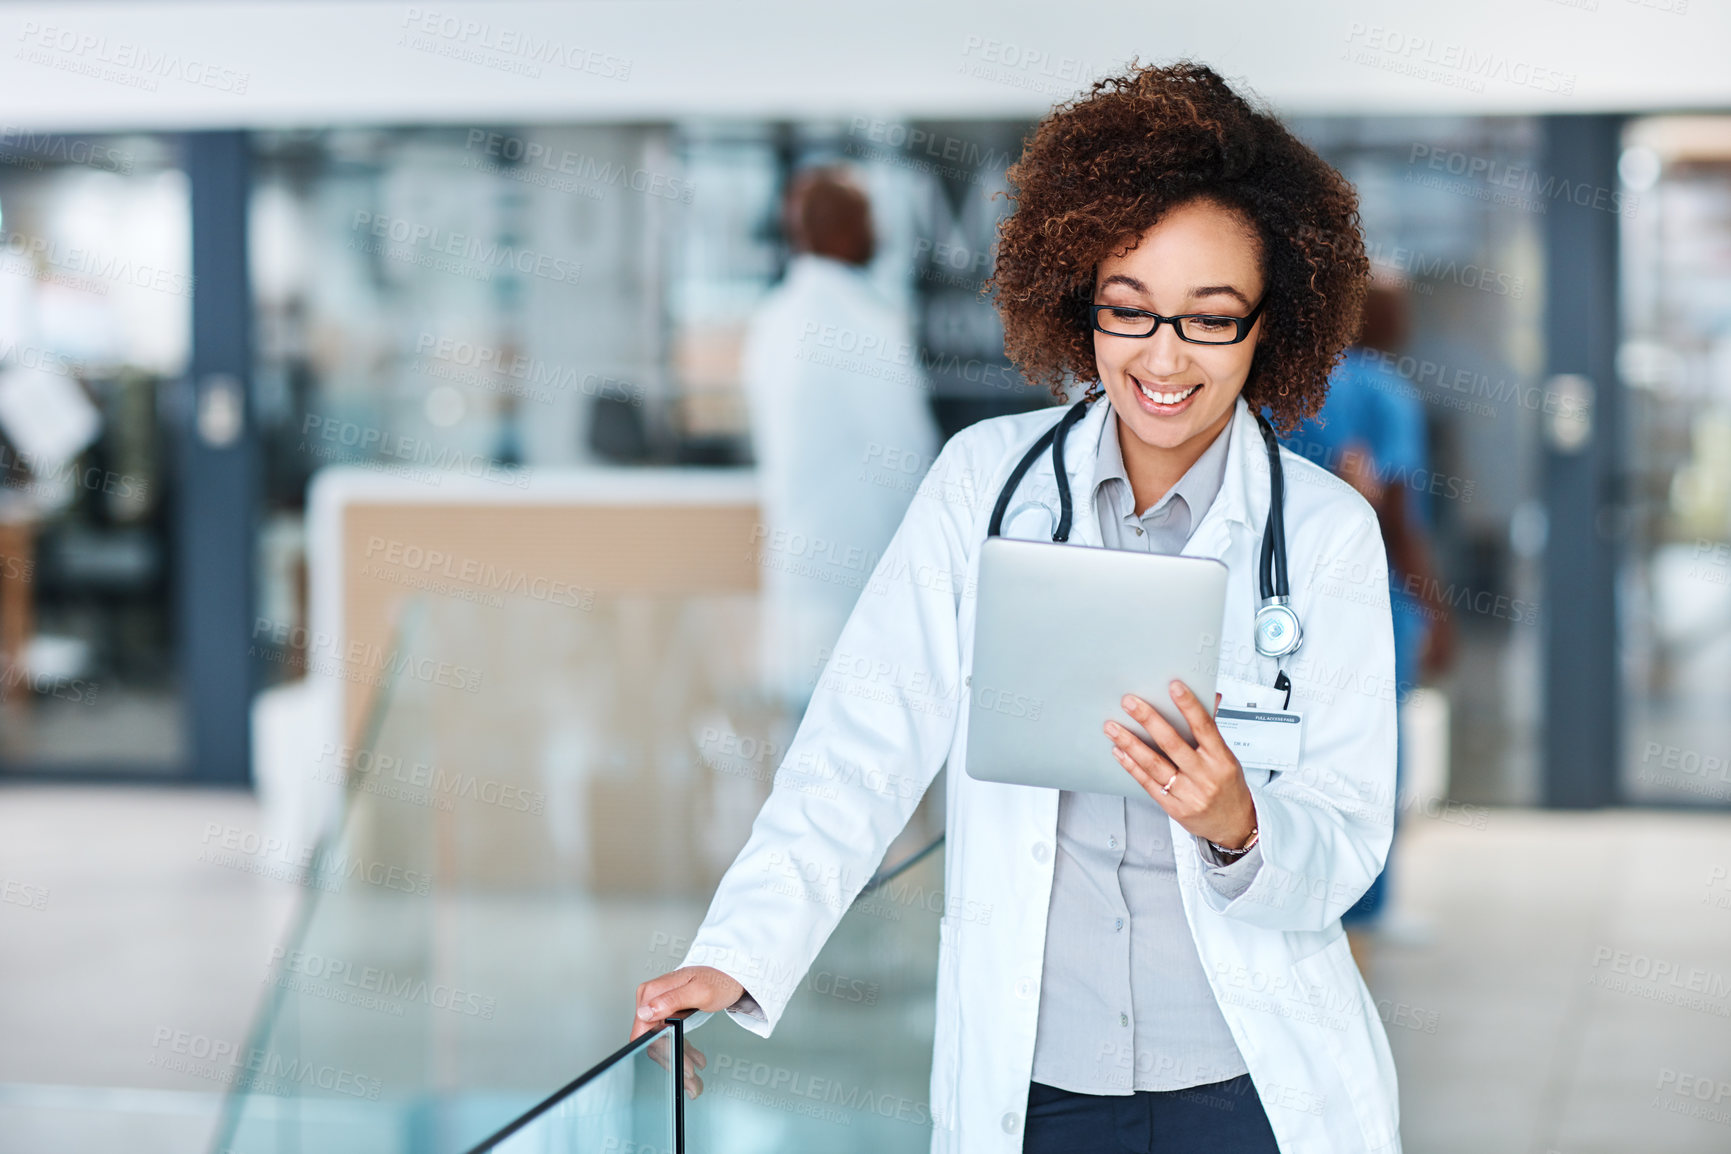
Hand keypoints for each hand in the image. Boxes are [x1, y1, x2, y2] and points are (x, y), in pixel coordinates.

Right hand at [633, 966, 743, 1097]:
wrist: (731, 972)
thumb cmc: (718, 978)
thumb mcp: (698, 991)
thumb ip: (671, 1000)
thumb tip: (645, 1011)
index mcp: (652, 992)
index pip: (644, 1032)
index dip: (661, 1051)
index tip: (680, 1066)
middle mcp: (651, 1000)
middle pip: (653, 1041)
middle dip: (673, 1063)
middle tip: (691, 1080)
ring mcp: (659, 1008)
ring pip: (662, 1043)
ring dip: (679, 1062)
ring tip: (695, 1080)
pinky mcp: (669, 1014)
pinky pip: (671, 1038)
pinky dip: (683, 1052)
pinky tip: (695, 1061)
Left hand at [1105, 681, 1256, 849]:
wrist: (1235, 825)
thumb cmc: (1229, 787)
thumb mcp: (1227, 758)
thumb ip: (1211, 730)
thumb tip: (1209, 696)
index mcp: (1221, 759)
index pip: (1204, 727)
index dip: (1189, 706)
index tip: (1173, 686)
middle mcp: (1205, 776)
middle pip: (1172, 743)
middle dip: (1148, 720)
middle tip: (1130, 702)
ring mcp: (1189, 794)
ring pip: (1155, 764)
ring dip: (1130, 743)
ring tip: (1113, 727)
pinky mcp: (1174, 808)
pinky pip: (1148, 784)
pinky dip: (1132, 766)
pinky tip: (1120, 752)